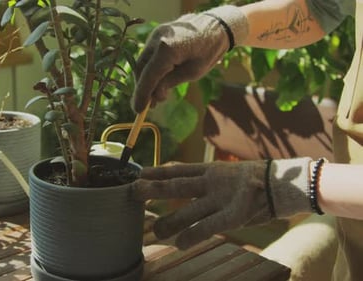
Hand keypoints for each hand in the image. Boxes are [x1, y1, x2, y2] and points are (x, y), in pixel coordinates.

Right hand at [132, 5, 247, 112]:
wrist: (217, 26)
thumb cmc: (209, 50)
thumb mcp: (193, 72)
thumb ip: (170, 83)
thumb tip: (154, 96)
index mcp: (167, 48)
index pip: (149, 75)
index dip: (142, 94)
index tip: (138, 109)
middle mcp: (157, 39)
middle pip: (141, 69)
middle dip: (143, 88)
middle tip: (150, 105)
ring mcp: (155, 35)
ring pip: (142, 62)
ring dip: (146, 79)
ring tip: (156, 96)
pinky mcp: (156, 35)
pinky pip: (148, 56)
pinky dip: (150, 69)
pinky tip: (158, 81)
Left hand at [132, 158, 311, 248]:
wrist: (289, 183)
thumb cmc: (257, 180)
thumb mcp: (229, 172)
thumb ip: (206, 177)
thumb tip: (182, 177)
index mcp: (212, 169)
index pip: (179, 168)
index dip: (158, 171)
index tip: (139, 172)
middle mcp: (214, 181)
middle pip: (178, 184)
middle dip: (154, 188)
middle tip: (133, 191)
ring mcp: (223, 197)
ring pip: (189, 209)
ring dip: (170, 220)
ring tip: (154, 230)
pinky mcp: (235, 214)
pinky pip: (207, 227)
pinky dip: (192, 236)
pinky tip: (179, 244)